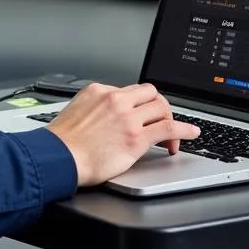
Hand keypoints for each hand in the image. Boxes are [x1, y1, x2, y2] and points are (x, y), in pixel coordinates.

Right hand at [46, 83, 199, 186]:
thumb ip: (95, 110)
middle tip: (161, 122)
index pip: (130, 90)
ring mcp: (128, 117)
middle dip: (159, 107)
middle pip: (150, 93)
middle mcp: (115, 99)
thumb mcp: (76, 112)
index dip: (142, 103)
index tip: (145, 112)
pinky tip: (191, 133)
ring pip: (162, 107)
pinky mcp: (137, 137)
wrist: (58, 158)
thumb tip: (106, 119)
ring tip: (174, 135)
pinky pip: (169, 127)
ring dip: (170, 119)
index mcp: (99, 91)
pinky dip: (184, 130)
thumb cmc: (62, 144)